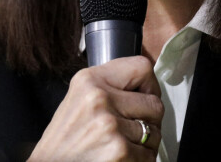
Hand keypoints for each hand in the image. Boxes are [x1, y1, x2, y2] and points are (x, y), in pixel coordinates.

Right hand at [28, 55, 163, 160]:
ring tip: (124, 144)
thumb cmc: (65, 139)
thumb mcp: (79, 98)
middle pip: (154, 102)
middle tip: (133, 127)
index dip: (148, 85)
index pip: (142, 68)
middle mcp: (100, 98)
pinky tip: (123, 158)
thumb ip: (108, 85)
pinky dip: (141, 160)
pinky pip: (149, 154)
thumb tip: (144, 84)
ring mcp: (110, 125)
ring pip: (155, 131)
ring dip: (145, 142)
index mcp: (90, 79)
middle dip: (149, 119)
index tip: (143, 96)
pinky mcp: (119, 151)